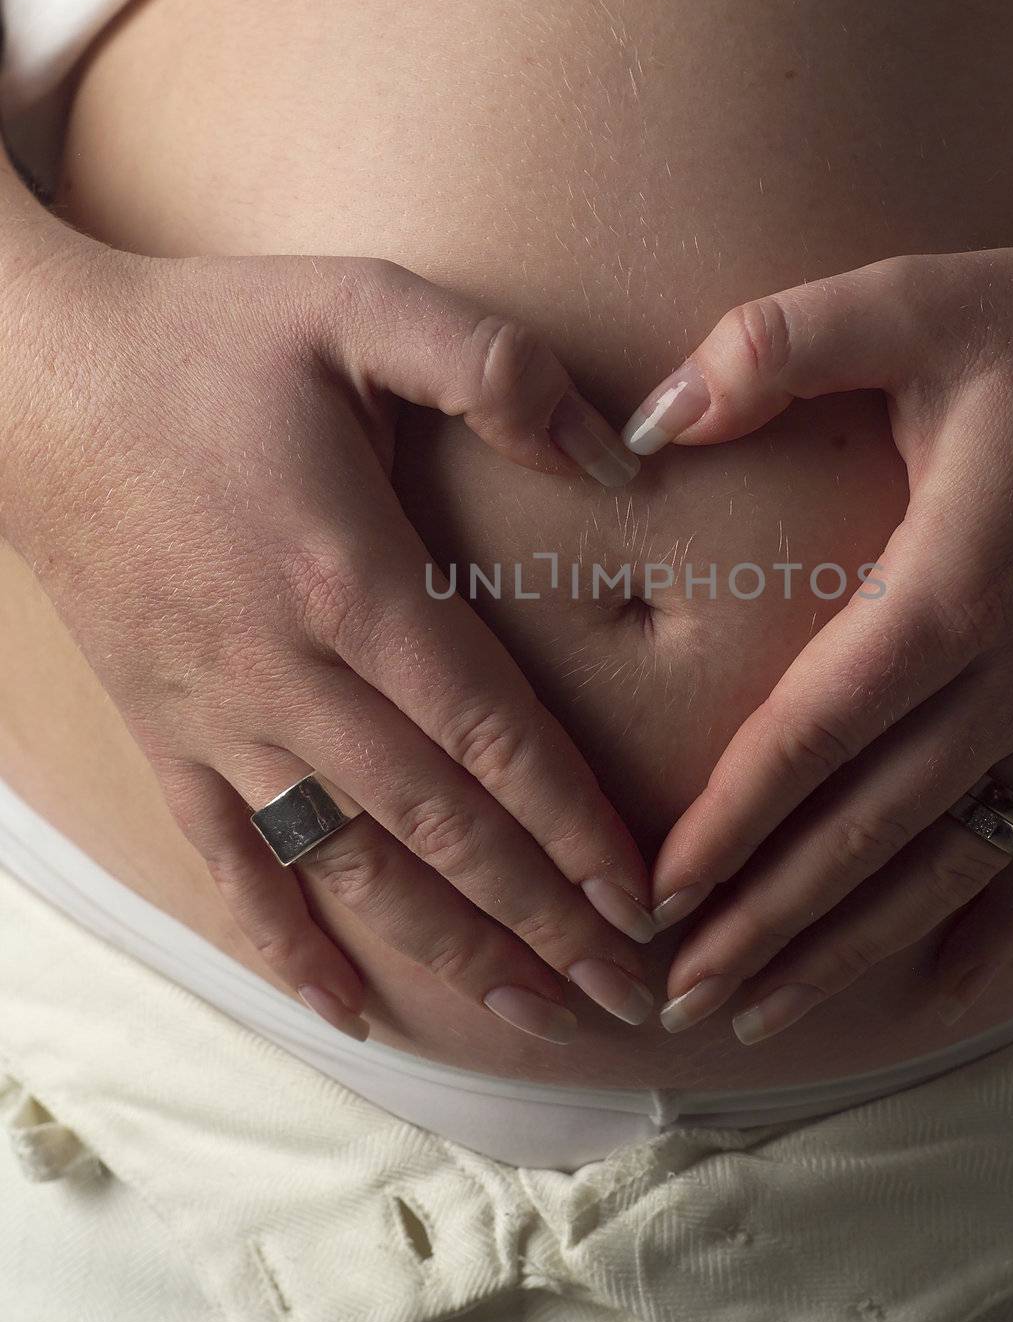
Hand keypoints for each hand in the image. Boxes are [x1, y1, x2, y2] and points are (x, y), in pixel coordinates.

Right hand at [0, 238, 655, 1042]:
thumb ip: (492, 366)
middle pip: (439, 826)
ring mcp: (219, 718)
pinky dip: (286, 942)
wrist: (28, 383)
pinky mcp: (165, 733)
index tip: (642, 898)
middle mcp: (287, 674)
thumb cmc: (205, 339)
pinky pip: (230, 862)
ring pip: (351, 867)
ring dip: (448, 951)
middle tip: (626, 990)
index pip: (490, 733)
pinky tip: (346, 1009)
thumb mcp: (357, 304)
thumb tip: (616, 457)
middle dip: (542, 918)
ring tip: (533, 1017)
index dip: (573, 825)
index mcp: (350, 578)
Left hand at [626, 227, 1012, 1042]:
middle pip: (867, 829)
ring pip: (950, 863)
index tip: (655, 896)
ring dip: (853, 945)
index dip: (726, 825)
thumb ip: (776, 346)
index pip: (811, 736)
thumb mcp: (924, 303)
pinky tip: (947, 989)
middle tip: (680, 995)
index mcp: (953, 585)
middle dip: (766, 921)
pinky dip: (1001, 928)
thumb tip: (652, 416)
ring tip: (768, 1010)